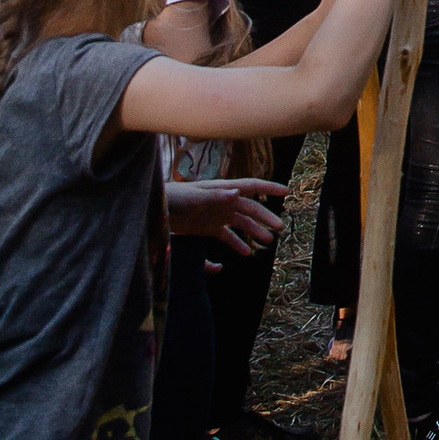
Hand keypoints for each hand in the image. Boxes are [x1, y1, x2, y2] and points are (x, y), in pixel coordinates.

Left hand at [167, 177, 288, 255]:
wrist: (151, 210)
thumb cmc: (171, 199)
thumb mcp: (194, 198)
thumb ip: (216, 196)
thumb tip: (238, 192)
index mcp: (222, 190)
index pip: (250, 186)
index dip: (269, 188)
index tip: (287, 192)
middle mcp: (222, 201)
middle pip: (249, 209)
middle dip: (265, 217)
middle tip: (279, 228)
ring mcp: (215, 215)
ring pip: (241, 223)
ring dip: (254, 231)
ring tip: (267, 242)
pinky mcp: (205, 228)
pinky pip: (226, 236)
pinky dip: (236, 244)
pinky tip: (244, 253)